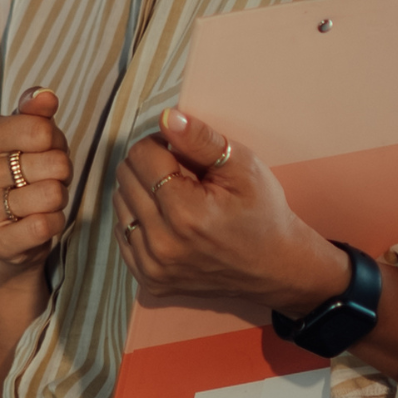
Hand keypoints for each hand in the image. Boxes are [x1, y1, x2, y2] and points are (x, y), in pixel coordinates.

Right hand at [0, 87, 68, 279]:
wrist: (7, 235)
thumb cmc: (19, 175)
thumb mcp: (25, 137)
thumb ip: (34, 112)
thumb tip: (46, 96)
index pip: (40, 130)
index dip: (54, 140)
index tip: (42, 149)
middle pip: (54, 163)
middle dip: (61, 171)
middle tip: (44, 177)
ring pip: (53, 195)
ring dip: (59, 198)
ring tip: (41, 199)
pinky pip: (45, 225)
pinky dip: (54, 222)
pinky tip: (39, 221)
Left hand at [112, 106, 349, 314]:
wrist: (277, 268)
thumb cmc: (263, 213)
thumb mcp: (243, 167)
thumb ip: (201, 139)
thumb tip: (167, 118)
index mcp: (185, 213)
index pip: (141, 155)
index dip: (162, 145)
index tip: (184, 154)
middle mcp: (162, 244)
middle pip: (125, 177)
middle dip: (150, 166)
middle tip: (183, 176)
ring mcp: (153, 266)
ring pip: (120, 203)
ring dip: (142, 192)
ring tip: (177, 198)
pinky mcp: (149, 280)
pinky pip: (122, 232)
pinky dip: (139, 219)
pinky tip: (167, 220)